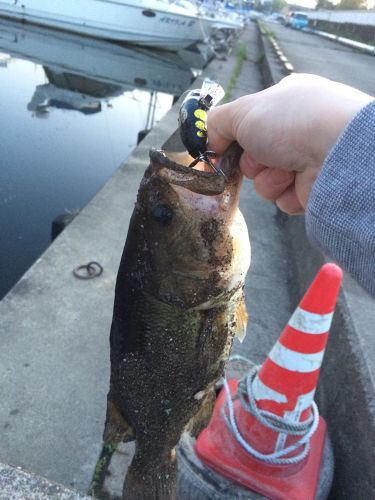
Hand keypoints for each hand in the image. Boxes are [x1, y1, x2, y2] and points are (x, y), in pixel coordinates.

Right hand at [208, 74, 372, 213]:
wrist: (334, 151)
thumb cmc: (291, 121)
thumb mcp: (243, 111)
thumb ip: (217, 123)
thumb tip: (209, 143)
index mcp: (285, 102)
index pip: (249, 123)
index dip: (233, 139)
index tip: (219, 151)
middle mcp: (297, 130)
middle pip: (253, 156)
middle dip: (253, 162)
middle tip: (263, 156)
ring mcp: (307, 159)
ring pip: (266, 181)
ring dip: (269, 178)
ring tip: (286, 169)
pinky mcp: (314, 187)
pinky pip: (283, 198)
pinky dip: (286, 193)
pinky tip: (299, 182)